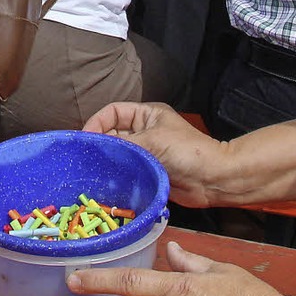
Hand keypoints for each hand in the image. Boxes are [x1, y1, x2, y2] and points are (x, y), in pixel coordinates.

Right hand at [83, 103, 224, 206]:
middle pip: (112, 133)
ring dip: (105, 162)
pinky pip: (124, 171)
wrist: (212, 179)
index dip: (97, 122)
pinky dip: (114, 176)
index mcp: (146, 114)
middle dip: (98, 144)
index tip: (84, 140)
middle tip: (82, 160)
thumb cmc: (188, 152)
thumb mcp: (153, 140)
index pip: (113, 112)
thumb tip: (95, 146)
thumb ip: (123, 143)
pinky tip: (104, 184)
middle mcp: (143, 131)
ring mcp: (145, 152)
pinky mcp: (146, 172)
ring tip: (89, 173)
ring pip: (117, 154)